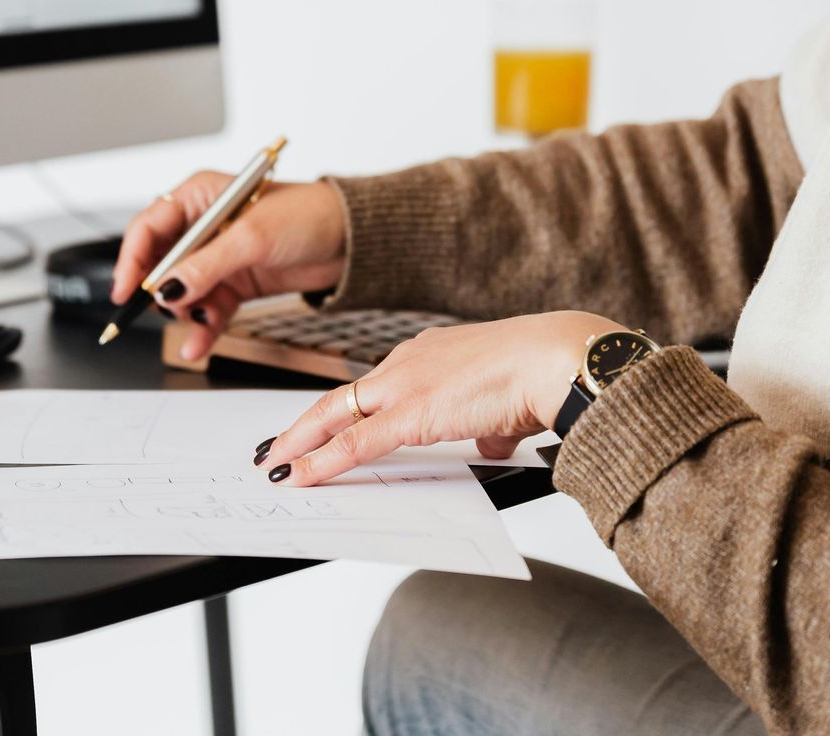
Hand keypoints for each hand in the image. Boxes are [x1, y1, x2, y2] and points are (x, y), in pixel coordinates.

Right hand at [113, 174, 347, 361]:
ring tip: (199, 322)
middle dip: (161, 290)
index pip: (149, 227)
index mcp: (199, 196)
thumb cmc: (307, 216)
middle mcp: (203, 226)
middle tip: (169, 308)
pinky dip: (202, 327)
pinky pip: (206, 309)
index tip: (126, 290)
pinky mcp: (233, 284)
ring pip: (182, 292)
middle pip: (160, 263)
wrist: (351, 240)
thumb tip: (167, 288)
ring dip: (185, 312)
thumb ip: (206, 265)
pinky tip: (198, 344)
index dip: (132, 259)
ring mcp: (218, 257)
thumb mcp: (252, 238)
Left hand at [255, 310, 623, 485]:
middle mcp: (409, 361)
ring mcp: (405, 385)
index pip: (375, 384)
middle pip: (343, 396)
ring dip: (301, 442)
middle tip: (276, 445)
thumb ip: (489, 423)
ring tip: (275, 465)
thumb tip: (490, 439)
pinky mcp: (410, 414)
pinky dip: (322, 461)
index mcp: (431, 353)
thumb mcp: (506, 403)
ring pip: (336, 415)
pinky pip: (354, 443)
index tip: (325, 423)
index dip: (345, 408)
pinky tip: (299, 476)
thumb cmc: (541, 374)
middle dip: (305, 424)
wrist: (554, 359)